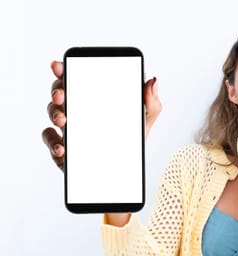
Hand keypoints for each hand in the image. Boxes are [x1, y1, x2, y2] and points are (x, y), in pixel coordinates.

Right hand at [41, 60, 161, 171]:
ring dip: (55, 114)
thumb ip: (151, 104)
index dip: (65, 69)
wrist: (122, 173)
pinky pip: (50, 141)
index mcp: (93, 100)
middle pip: (60, 93)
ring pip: (53, 114)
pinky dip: (53, 142)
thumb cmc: (129, 144)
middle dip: (56, 91)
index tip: (60, 65)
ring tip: (64, 120)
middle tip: (61, 95)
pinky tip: (63, 147)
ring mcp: (67, 129)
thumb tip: (153, 81)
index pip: (76, 79)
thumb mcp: (143, 123)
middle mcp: (77, 111)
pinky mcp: (62, 149)